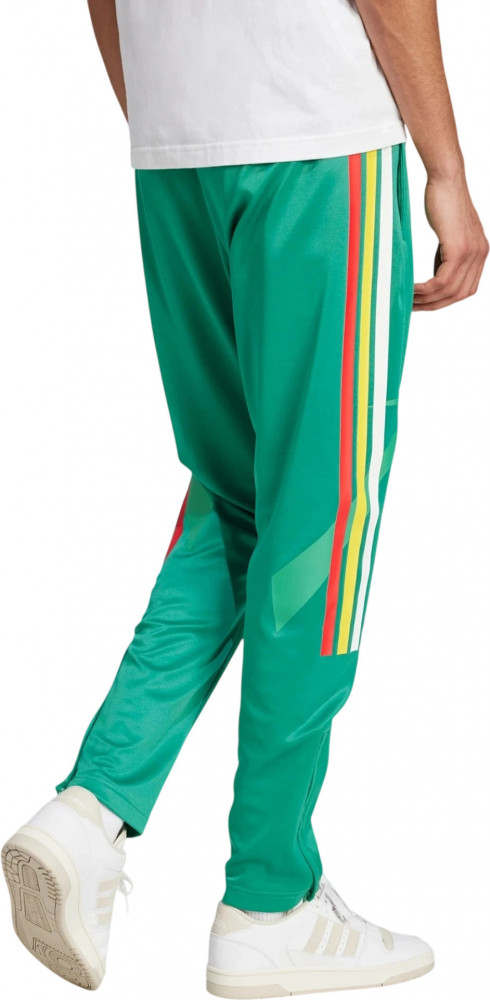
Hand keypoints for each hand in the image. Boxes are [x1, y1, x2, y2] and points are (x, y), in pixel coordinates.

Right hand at [413, 170, 488, 310]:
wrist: (446, 179)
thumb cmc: (443, 201)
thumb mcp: (448, 235)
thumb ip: (447, 257)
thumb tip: (436, 279)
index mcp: (480, 253)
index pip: (465, 289)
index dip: (445, 301)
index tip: (425, 303)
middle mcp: (480, 255)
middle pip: (458, 295)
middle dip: (434, 305)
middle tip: (413, 306)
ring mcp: (471, 253)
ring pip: (449, 291)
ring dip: (427, 299)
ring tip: (408, 299)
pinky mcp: (459, 250)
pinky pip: (441, 281)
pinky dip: (425, 289)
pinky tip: (412, 289)